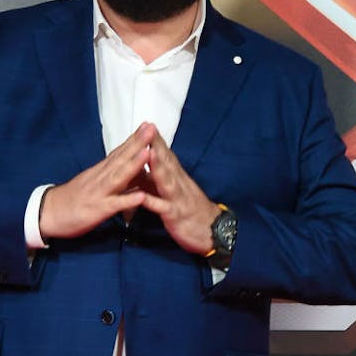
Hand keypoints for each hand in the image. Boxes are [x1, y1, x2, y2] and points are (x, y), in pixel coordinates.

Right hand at [39, 123, 155, 239]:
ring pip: (118, 176)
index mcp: (101, 171)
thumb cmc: (74, 198)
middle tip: (152, 128)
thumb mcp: (94, 183)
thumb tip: (131, 167)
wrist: (48, 213)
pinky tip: (141, 196)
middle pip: (121, 158)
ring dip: (134, 164)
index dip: (134, 138)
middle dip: (138, 143)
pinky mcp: (97, 210)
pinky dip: (127, 199)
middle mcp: (100, 177)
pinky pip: (114, 205)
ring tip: (148, 152)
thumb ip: (112, 175)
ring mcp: (99, 192)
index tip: (149, 125)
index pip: (120, 151)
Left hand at [141, 130, 217, 255]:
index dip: (157, 140)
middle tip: (147, 128)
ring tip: (148, 152)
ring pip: (166, 180)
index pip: (166, 154)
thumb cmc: (189, 209)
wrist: (212, 231)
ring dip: (158, 166)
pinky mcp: (176, 215)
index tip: (146, 124)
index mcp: (177, 177)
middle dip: (157, 145)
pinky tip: (142, 196)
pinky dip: (153, 202)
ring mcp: (178, 198)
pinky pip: (163, 208)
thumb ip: (160, 178)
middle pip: (167, 161)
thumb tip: (144, 165)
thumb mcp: (174, 190)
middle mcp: (178, 183)